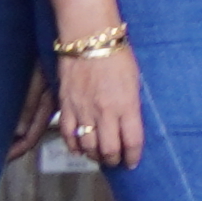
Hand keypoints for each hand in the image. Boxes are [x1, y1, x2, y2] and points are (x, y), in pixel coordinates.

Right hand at [53, 41, 144, 169]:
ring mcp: (84, 110)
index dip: (133, 156)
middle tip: (116, 161)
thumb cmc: (117, 55)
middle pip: (109, 149)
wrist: (89, 38)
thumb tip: (130, 125)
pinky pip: (68, 134)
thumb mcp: (134, 81)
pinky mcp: (66, 105)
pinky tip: (80, 148)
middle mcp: (105, 112)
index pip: (132, 141)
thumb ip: (132, 106)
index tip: (132, 162)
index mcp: (127, 105)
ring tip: (99, 156)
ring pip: (88, 146)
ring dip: (94, 155)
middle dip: (114, 160)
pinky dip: (74, 145)